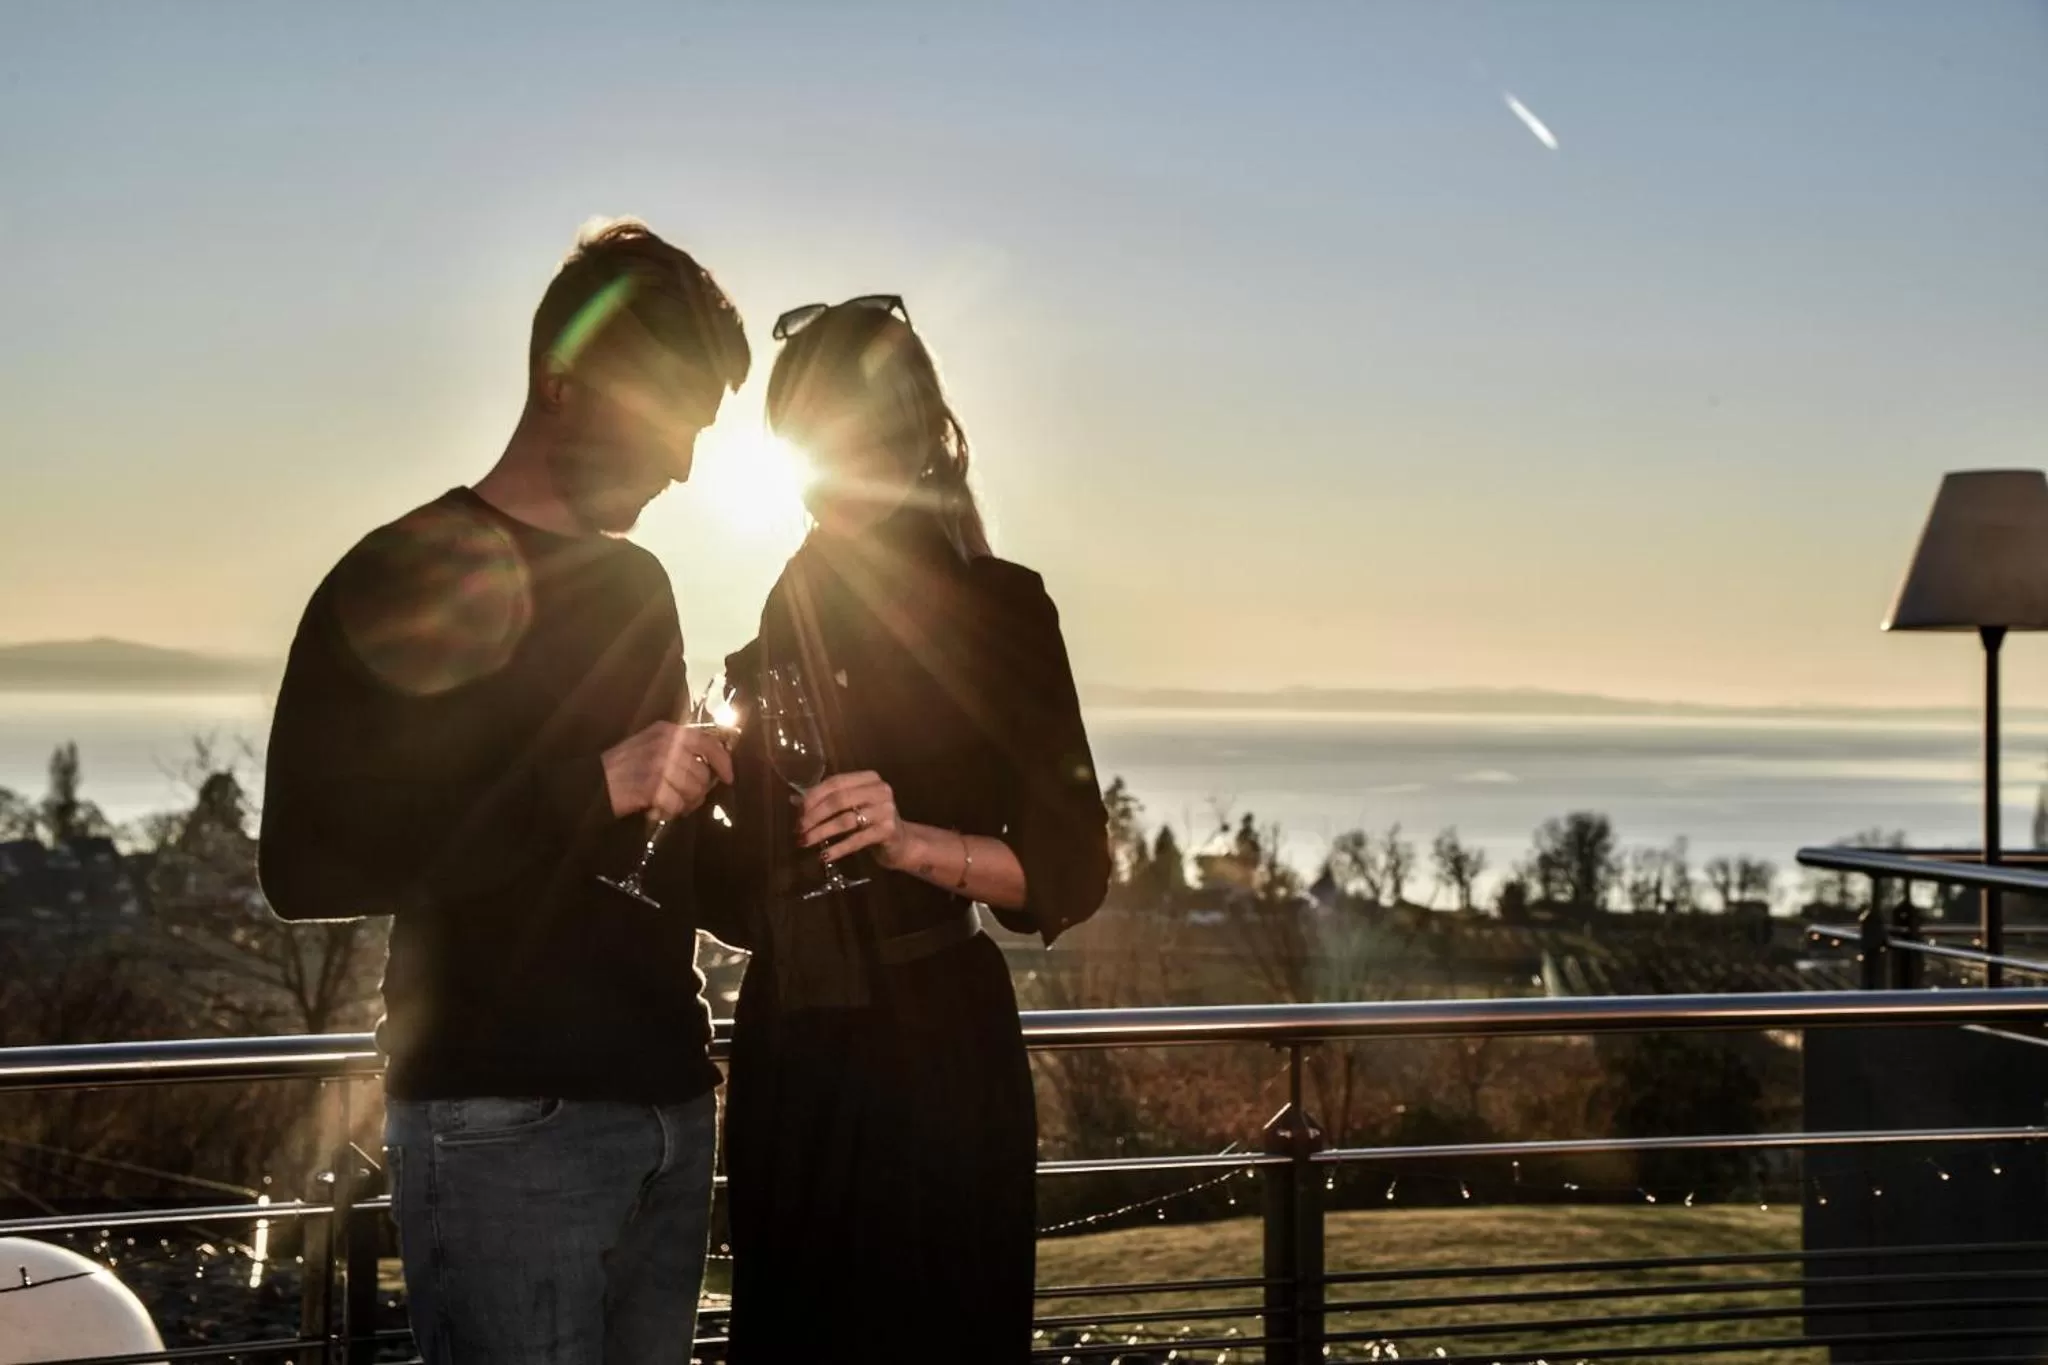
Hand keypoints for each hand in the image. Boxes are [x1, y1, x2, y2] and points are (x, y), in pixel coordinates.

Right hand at [602, 721, 734, 820]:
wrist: (594, 781)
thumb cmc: (624, 766)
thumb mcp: (652, 745)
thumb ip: (679, 750)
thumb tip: (711, 767)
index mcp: (668, 732)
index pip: (707, 743)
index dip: (723, 761)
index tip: (729, 778)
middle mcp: (666, 744)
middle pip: (702, 774)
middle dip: (698, 793)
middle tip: (683, 800)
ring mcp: (659, 764)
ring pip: (693, 791)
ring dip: (684, 804)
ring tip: (668, 805)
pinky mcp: (651, 786)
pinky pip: (676, 805)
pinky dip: (669, 813)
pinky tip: (657, 810)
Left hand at [798, 770, 909, 869]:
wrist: (901, 843)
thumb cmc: (871, 822)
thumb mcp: (851, 807)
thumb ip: (826, 800)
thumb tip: (794, 801)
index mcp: (869, 778)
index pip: (835, 782)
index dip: (813, 797)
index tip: (797, 813)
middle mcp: (880, 790)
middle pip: (838, 800)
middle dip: (814, 816)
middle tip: (798, 830)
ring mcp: (886, 810)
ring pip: (846, 820)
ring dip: (821, 832)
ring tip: (805, 842)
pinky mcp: (888, 830)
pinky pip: (857, 840)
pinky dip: (838, 848)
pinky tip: (824, 856)